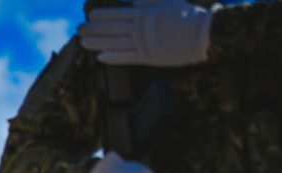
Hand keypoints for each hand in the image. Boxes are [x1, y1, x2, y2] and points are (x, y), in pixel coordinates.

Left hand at [79, 0, 215, 66]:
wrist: (202, 33)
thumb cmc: (186, 15)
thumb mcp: (166, 1)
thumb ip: (148, 0)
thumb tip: (135, 0)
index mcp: (145, 14)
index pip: (118, 13)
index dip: (102, 14)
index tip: (90, 15)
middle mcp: (140, 28)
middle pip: (112, 28)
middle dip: (93, 29)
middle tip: (79, 29)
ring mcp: (143, 43)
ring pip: (114, 43)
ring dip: (97, 43)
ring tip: (83, 43)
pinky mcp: (148, 57)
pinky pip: (126, 58)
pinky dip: (112, 57)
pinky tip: (100, 57)